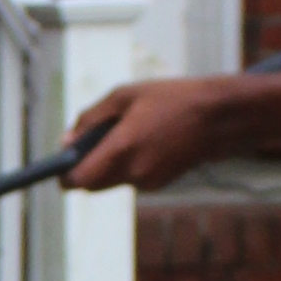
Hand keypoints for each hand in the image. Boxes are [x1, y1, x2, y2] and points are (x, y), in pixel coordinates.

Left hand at [65, 78, 226, 191]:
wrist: (218, 117)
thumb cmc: (170, 99)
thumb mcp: (124, 96)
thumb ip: (90, 119)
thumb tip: (66, 141)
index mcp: (121, 149)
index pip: (78, 181)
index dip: (65, 175)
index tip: (62, 163)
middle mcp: (133, 172)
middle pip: (92, 185)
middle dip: (86, 167)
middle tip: (93, 141)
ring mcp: (148, 182)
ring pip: (112, 181)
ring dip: (109, 164)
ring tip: (129, 132)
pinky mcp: (159, 184)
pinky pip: (131, 178)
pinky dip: (130, 164)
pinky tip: (147, 140)